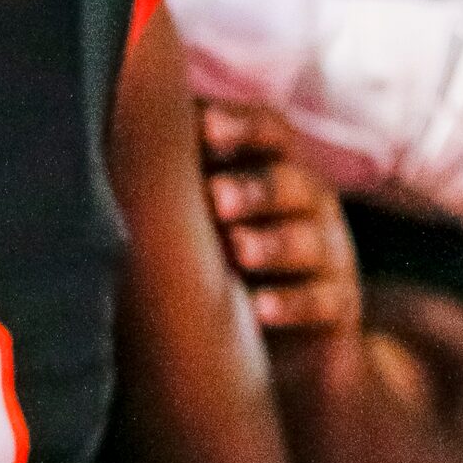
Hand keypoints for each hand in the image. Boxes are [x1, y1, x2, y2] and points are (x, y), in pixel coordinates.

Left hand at [201, 105, 361, 341]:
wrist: (282, 338)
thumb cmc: (226, 255)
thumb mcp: (206, 213)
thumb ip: (180, 177)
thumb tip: (126, 137)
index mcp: (275, 167)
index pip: (269, 132)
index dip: (241, 124)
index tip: (204, 126)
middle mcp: (308, 202)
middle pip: (290, 183)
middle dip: (253, 188)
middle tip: (216, 195)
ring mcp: (328, 253)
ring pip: (308, 240)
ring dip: (272, 243)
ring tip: (238, 247)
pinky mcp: (337, 305)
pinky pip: (322, 301)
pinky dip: (291, 304)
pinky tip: (259, 307)